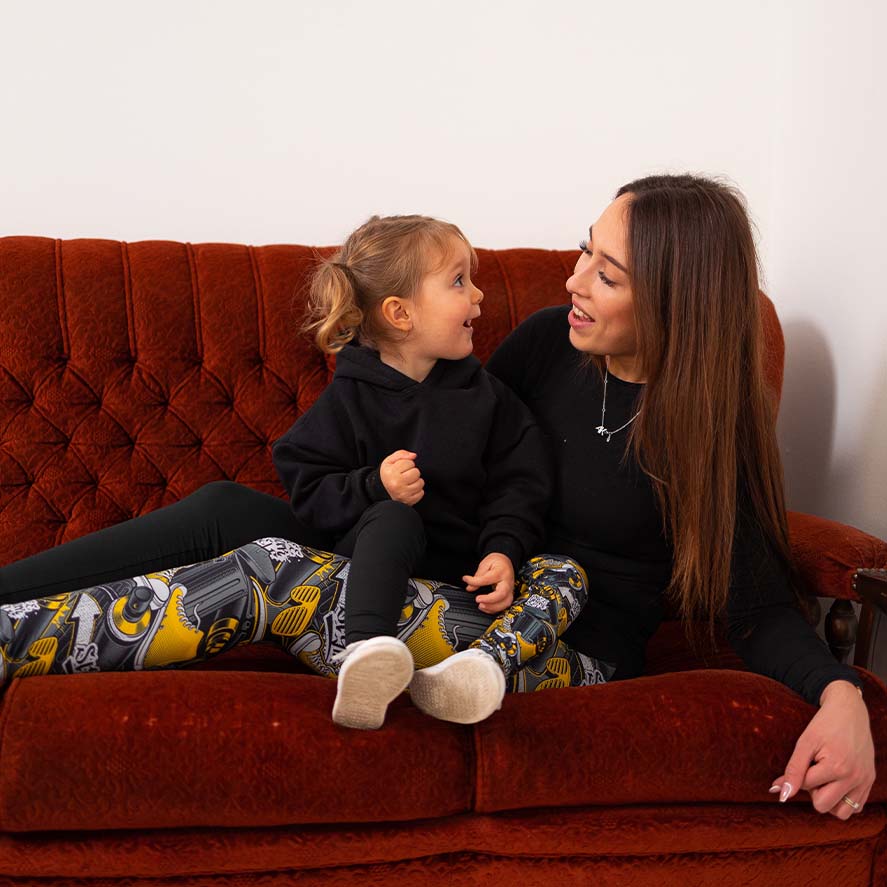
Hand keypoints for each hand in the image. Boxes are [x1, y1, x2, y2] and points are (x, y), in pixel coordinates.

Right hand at [379, 450, 423, 504]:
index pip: (410, 462)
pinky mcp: (409, 501)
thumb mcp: (389, 461)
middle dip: (412, 472)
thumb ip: (401, 454)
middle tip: (405, 475)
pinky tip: (409, 489)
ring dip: (416, 481)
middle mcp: (396, 484)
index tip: (401, 468)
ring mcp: (403, 494)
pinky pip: (421, 493)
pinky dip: (417, 490)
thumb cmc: (388, 475)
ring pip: (420, 483)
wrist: (382, 491)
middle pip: (416, 472)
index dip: (407, 464)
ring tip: (408, 482)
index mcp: (391, 473)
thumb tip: (414, 456)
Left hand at [463, 553, 514, 613]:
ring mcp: (509, 590)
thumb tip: (469, 587)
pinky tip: (485, 607)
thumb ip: (477, 576)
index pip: (487, 579)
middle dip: (489, 599)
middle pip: (501, 594)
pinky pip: (504, 606)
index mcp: (501, 572)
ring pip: (505, 603)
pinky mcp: (508, 595)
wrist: (506, 562)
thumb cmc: (497, 562)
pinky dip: (494, 609)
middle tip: (478, 599)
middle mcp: (507, 582)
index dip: (475, 581)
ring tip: (481, 605)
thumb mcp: (485, 564)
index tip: (466, 579)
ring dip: (492, 607)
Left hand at [770, 681, 874, 818]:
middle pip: (822, 805)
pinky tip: (837, 781)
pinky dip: (843, 800)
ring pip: (841, 813)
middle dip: (813, 790)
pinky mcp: (870, 781)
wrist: (850, 711)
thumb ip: (793, 771)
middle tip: (814, 769)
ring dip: (829, 799)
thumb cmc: (824, 724)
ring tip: (826, 778)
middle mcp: (854, 778)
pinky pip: (856, 807)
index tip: (803, 759)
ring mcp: (864, 781)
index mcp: (837, 767)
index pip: (806, 786)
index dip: (799, 773)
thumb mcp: (804, 743)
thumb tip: (780, 794)